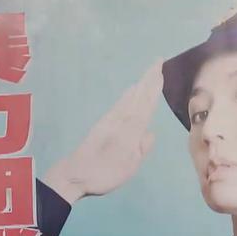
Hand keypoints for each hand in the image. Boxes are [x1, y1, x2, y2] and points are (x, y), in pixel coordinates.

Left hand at [43, 62, 162, 204]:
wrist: (75, 174)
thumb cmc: (105, 173)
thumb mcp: (130, 165)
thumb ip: (142, 147)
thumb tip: (150, 132)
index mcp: (131, 129)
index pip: (146, 104)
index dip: (154, 87)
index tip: (161, 71)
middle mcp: (121, 120)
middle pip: (138, 96)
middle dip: (148, 79)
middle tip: (158, 62)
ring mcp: (111, 120)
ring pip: (129, 98)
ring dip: (140, 85)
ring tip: (149, 74)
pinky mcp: (102, 123)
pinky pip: (120, 104)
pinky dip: (127, 95)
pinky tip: (129, 92)